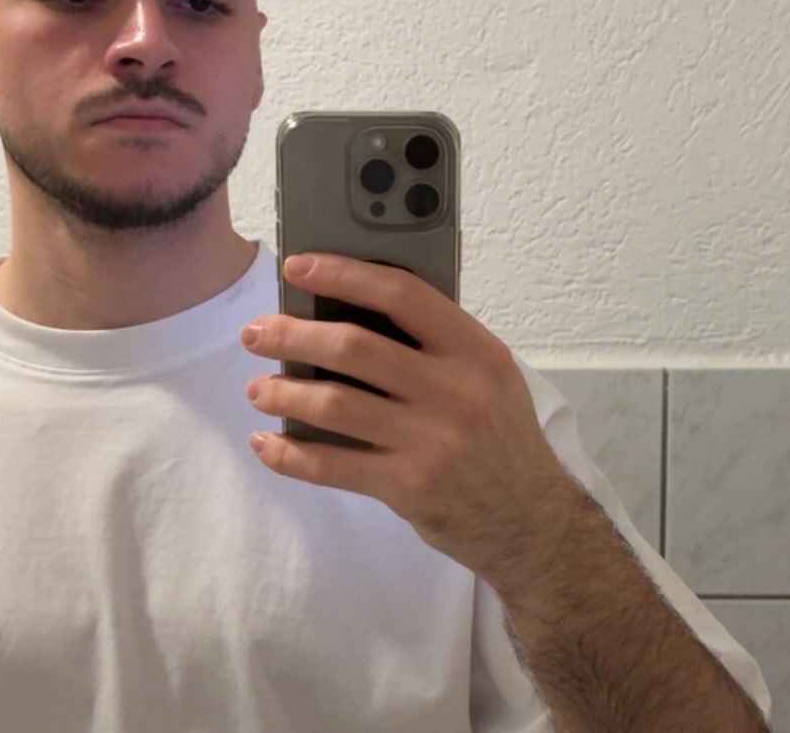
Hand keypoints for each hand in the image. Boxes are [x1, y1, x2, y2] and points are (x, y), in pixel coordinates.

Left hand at [240, 253, 568, 585]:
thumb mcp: (489, 375)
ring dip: (284, 393)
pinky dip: (290, 455)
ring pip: (336, 405)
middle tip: (256, 333)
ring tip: (258, 388)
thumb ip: (435, 342)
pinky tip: (267, 444)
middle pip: (355, 347)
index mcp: (474, 349)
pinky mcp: (409, 487)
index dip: (343, 274)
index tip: (297, 267)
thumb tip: (350, 309)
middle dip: (293, 336)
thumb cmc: (501, 436)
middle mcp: (455, 390)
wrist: (532, 521)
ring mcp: (432, 441)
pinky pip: (333, 466)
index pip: (401, 294)